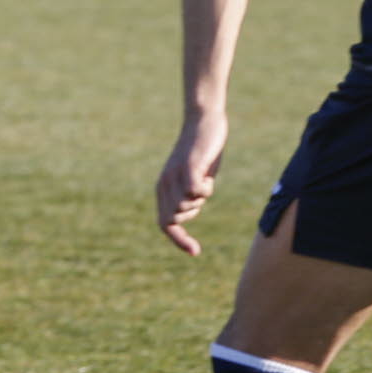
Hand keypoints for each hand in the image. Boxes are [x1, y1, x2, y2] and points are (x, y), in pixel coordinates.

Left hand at [155, 106, 227, 255]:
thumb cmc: (202, 150)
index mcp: (163, 188)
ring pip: (186, 205)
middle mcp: (164, 184)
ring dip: (201, 197)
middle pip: (176, 217)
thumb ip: (188, 195)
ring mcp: (174, 176)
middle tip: (201, 188)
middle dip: (193, 210)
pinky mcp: (188, 167)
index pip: (165, 223)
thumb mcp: (193, 177)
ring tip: (204, 176)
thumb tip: (185, 212)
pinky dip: (205, 188)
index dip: (179, 240)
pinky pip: (195, 191)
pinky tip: (208, 173)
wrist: (204, 120)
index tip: (195, 252)